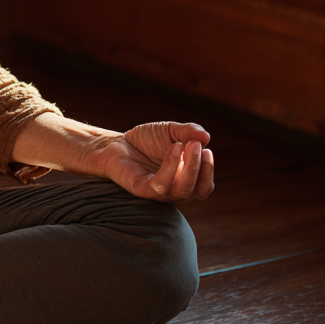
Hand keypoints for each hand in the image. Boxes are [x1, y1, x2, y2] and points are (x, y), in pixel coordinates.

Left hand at [96, 121, 213, 201]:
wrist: (116, 143)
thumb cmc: (146, 141)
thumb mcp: (171, 131)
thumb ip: (189, 132)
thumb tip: (206, 136)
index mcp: (185, 181)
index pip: (204, 187)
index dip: (208, 171)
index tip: (207, 149)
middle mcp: (174, 190)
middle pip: (197, 190)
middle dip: (200, 166)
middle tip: (197, 145)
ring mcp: (159, 192)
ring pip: (182, 190)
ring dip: (189, 167)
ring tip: (186, 144)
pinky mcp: (142, 190)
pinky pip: (160, 185)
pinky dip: (170, 167)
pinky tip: (172, 148)